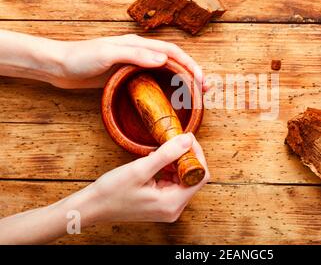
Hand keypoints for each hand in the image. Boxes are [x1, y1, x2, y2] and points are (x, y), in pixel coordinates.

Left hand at [52, 34, 203, 88]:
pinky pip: (153, 80)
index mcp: (139, 44)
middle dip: (192, 73)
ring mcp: (135, 65)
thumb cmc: (81, 57)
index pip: (172, 52)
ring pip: (166, 72)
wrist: (60, 66)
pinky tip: (169, 98)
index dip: (190, 65)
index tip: (201, 80)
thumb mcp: (108, 54)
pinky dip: (166, 87)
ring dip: (181, 81)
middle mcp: (140, 53)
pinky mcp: (128, 76)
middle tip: (205, 90)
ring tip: (194, 95)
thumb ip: (135, 54)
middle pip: (174, 61)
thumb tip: (164, 60)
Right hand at [89, 133, 209, 222]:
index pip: (200, 177)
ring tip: (157, 154)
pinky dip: (167, 170)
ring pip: (183, 179)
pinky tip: (154, 163)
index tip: (187, 139)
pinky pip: (172, 182)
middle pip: (193, 178)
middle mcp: (174, 209)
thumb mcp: (140, 169)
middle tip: (171, 142)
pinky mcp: (161, 203)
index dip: (197, 155)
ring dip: (174, 163)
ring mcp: (168, 207)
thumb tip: (187, 140)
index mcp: (172, 203)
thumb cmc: (112, 191)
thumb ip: (167, 154)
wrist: (93, 206)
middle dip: (184, 157)